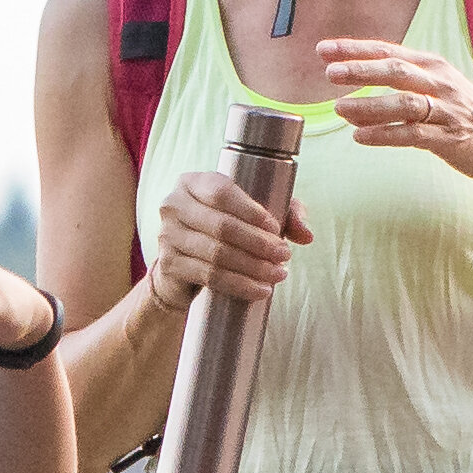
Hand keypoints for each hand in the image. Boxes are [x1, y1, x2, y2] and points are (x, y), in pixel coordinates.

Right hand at [145, 168, 301, 320]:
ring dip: (253, 267)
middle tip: (284, 256)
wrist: (186, 264)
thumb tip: (305, 235)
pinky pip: (209, 276)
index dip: (252, 212)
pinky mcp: (169, 264)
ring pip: (217, 253)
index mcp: (193, 183)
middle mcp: (174, 204)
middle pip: (222, 226)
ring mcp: (167, 235)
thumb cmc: (225, 229)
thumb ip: (286, 214)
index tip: (276, 229)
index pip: (222, 192)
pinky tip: (260, 290)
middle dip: (259, 244)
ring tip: (278, 274)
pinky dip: (239, 285)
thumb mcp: (256, 215)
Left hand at [319, 41, 472, 191]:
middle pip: (396, 72)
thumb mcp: (437, 87)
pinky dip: (385, 135)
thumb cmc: (463, 114)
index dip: (355, 50)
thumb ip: (400, 83)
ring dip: (369, 106)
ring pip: (404, 104)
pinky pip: (413, 135)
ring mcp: (447, 112)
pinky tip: (360, 137)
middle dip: (361, 70)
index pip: (388, 52)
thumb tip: (352, 87)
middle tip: (329, 73)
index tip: (323, 50)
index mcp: (433, 66)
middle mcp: (440, 84)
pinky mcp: (450, 139)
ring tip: (340, 109)